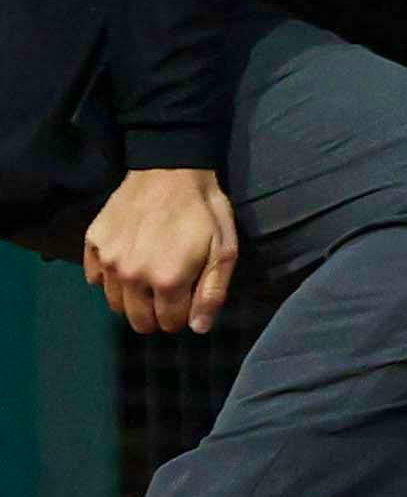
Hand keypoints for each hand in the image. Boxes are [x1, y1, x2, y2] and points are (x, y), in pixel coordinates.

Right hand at [87, 162, 231, 330]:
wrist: (170, 168)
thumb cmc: (204, 209)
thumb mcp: (224, 248)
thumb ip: (212, 292)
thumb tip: (198, 328)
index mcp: (168, 280)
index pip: (169, 322)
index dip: (181, 316)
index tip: (186, 301)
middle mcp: (133, 276)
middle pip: (138, 320)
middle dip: (155, 315)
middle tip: (167, 296)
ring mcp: (109, 261)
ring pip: (114, 303)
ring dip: (132, 299)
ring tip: (148, 279)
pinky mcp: (93, 245)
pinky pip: (95, 278)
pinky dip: (110, 278)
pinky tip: (127, 262)